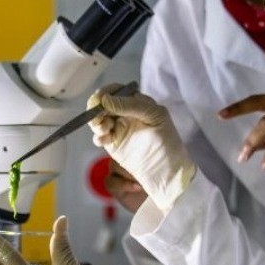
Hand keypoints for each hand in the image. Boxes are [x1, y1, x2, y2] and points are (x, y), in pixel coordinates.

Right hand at [87, 83, 195, 212]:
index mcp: (139, 103)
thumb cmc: (168, 144)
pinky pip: (100, 136)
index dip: (106, 92)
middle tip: (98, 117)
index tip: (100, 100)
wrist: (168, 174)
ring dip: (96, 122)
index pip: (118, 90)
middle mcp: (126, 113)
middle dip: (97, 108)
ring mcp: (119, 128)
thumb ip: (131, 106)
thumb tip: (106, 99)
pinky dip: (98, 136)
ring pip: (99, 119)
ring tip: (103, 129)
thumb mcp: (154, 117)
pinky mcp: (113, 144)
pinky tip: (104, 140)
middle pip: (104, 103)